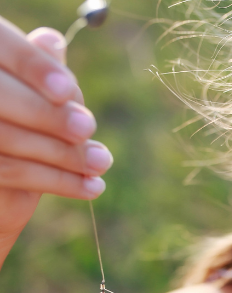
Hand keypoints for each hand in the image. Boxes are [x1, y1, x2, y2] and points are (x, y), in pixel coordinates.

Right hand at [0, 17, 112, 268]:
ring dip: (64, 154)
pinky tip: (91, 187)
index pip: (1, 46)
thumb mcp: (33, 96)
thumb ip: (38, 70)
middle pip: (2, 96)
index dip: (33, 66)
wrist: (4, 194)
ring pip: (7, 138)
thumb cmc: (21, 128)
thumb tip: (51, 40)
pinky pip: (13, 172)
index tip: (67, 90)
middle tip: (89, 129)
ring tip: (101, 162)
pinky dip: (60, 182)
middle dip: (51, 115)